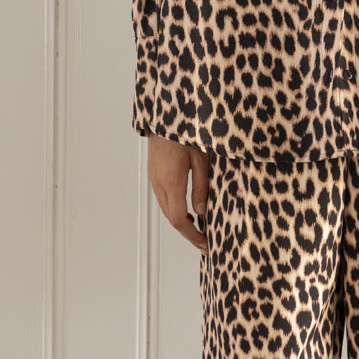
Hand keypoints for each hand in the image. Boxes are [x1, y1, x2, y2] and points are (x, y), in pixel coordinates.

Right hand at [147, 134, 209, 252]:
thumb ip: (200, 187)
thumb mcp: (201, 159)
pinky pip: (163, 197)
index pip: (179, 219)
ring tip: (197, 229)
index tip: (205, 245)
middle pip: (171, 217)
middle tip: (204, 242)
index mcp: (171, 182)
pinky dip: (174, 208)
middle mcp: (159, 183)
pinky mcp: (154, 172)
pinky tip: (187, 210)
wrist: (166, 113)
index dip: (192, 236)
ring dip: (180, 221)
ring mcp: (154, 177)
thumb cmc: (186, 131)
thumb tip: (200, 211)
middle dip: (187, 232)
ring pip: (166, 208)